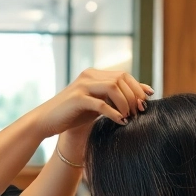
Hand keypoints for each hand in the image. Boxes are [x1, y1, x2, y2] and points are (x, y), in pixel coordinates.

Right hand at [29, 69, 152, 138]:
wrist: (46, 121)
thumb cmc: (73, 114)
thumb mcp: (97, 104)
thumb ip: (113, 99)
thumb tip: (140, 99)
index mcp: (94, 74)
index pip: (123, 75)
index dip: (138, 86)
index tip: (148, 99)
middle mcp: (89, 75)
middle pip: (121, 79)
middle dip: (134, 95)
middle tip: (139, 112)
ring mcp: (82, 86)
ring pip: (113, 87)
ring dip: (125, 102)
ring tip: (129, 116)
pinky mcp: (77, 99)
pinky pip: (101, 103)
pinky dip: (113, 112)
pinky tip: (120, 121)